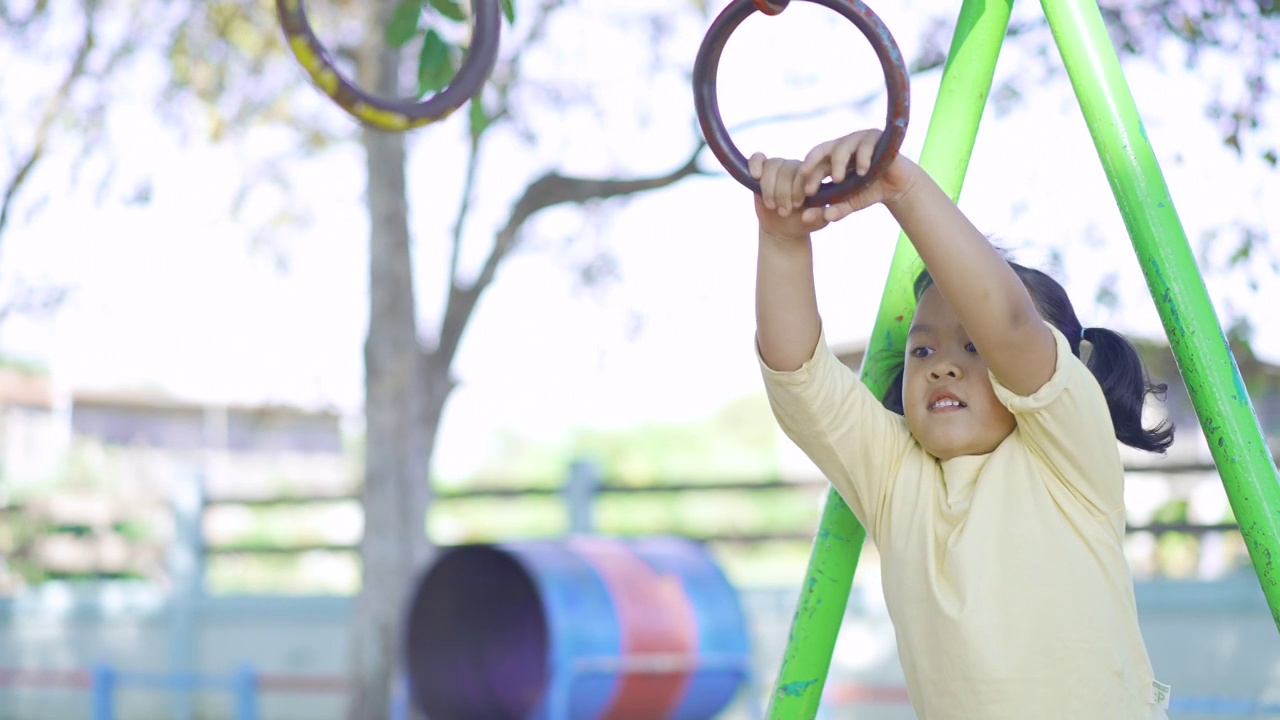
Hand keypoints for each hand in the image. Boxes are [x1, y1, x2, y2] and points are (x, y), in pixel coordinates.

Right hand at [748, 153, 829, 240]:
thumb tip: (806, 215)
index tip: (797, 204)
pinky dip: (755, 164)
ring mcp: (781, 166)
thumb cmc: (803, 222)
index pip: (809, 170)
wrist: (783, 227)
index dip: (800, 187)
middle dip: (784, 192)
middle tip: (785, 212)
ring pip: (773, 165)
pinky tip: (756, 176)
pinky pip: (758, 158)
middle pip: (789, 168)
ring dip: (770, 187)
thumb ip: (818, 217)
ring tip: (772, 206)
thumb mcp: (816, 222)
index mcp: (816, 174)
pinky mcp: (763, 169)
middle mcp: (799, 167)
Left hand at [794, 128, 918, 223]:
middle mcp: (841, 146)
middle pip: (820, 150)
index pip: (811, 165)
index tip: (801, 198)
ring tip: (838, 179)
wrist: (898, 186)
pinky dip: (863, 157)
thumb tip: (806, 219)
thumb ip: (831, 209)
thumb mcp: (849, 203)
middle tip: (809, 188)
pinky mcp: (875, 137)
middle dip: (812, 166)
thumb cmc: (869, 192)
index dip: (804, 180)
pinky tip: (862, 171)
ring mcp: (857, 139)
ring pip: (841, 147)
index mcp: (830, 159)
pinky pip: (866, 144)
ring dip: (838, 163)